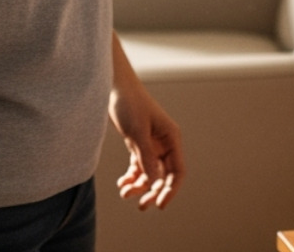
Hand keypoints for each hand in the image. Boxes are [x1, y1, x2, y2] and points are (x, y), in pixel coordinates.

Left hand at [109, 38, 183, 209]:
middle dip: (154, 191)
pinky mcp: (138, 144)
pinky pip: (138, 167)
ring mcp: (151, 145)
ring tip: (125, 193)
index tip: (160, 204)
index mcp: (171, 138)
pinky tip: (122, 184)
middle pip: (164, 175)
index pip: (177, 170)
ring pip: (150, 173)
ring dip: (140, 186)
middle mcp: (164, 144)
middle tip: (142, 206)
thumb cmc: (129, 104)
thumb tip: (155, 181)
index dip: (171, 189)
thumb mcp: (137, 132)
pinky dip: (131, 177)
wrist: (115, 87)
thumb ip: (146, 157)